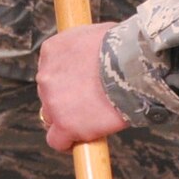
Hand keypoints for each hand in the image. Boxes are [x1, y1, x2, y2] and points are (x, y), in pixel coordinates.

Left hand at [36, 23, 126, 150]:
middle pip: (50, 94)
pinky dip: (67, 143)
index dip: (66, 81)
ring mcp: (52, 101)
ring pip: (52, 117)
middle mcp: (46, 75)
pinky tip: (78, 143)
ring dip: (67, 119)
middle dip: (66, 100)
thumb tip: (94, 55)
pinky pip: (57, 140)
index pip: (51, 71)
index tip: (78, 87)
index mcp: (52, 51)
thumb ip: (85, 48)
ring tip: (89, 121)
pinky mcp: (64, 124)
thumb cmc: (123, 48)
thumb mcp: (96, 34)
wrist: (132, 65)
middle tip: (88, 103)